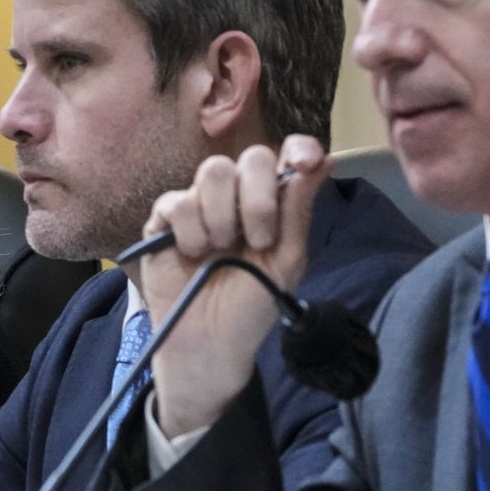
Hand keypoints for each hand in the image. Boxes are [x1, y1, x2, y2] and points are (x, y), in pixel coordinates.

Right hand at [138, 136, 328, 437]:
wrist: (210, 342)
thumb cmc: (251, 305)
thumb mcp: (286, 262)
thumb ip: (298, 211)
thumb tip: (325, 160)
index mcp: (271, 202)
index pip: (287, 155)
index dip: (299, 148)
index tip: (304, 163)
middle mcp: (236, 196)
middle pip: (250, 157)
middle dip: (259, 199)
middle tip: (258, 240)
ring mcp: (199, 205)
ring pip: (213, 172)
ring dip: (223, 216)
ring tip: (220, 251)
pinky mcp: (164, 220)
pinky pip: (177, 200)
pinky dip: (190, 229)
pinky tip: (193, 254)